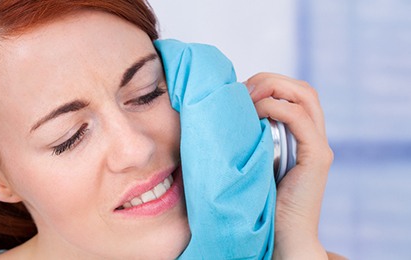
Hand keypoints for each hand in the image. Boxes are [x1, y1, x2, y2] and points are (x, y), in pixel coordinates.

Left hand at [245, 73, 333, 258]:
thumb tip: (224, 112)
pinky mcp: (317, 158)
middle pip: (303, 88)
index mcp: (301, 136)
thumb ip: (250, 137)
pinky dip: (277, 108)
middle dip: (270, 80)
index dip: (268, 83)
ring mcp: (319, 146)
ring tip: (247, 98)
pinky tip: (257, 113)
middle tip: (242, 90)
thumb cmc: (259, 201)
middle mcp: (315, 137)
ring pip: (306, 95)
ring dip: (273, 88)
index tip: (239, 92)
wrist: (280, 236)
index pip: (294, 92)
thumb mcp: (252, 160)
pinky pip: (301, 119)